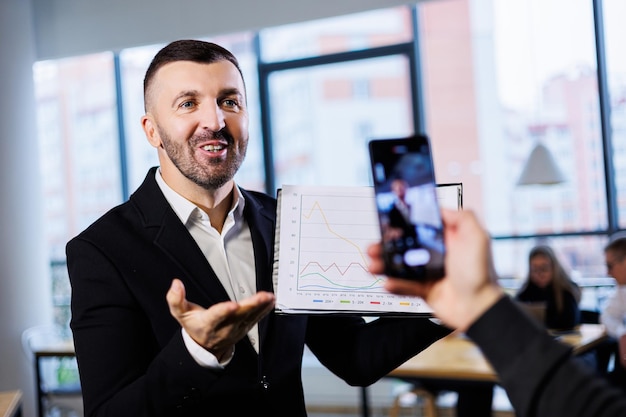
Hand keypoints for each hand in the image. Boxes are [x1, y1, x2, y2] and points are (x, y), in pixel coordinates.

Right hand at [166, 278, 274, 360]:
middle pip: (238, 316)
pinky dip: (264, 310)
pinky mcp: (245, 327)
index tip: (232, 305)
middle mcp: (224, 328)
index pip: (216, 317)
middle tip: (262, 296)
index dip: (224, 311)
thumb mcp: (181, 314)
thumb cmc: (195, 326)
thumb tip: (176, 284)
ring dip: (261, 307)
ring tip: (269, 297)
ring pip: (250, 317)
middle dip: (251, 306)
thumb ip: (176, 300)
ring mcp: (236, 329)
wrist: (205, 347)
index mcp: (208, 324)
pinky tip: (270, 301)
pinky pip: (256, 319)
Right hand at [368, 209, 502, 330]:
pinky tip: (387, 282)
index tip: (389, 221)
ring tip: (373, 264)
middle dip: (388, 244)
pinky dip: (394, 284)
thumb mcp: (477, 237)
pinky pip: (404, 285)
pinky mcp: (424, 289)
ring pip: (401, 265)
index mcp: (447, 239)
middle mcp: (436, 253)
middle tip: (375, 245)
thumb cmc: (480, 273)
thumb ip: (463, 217)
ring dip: (385, 264)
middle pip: (406, 245)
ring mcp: (429, 272)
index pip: (421, 227)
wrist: (478, 308)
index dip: (405, 223)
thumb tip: (442, 208)